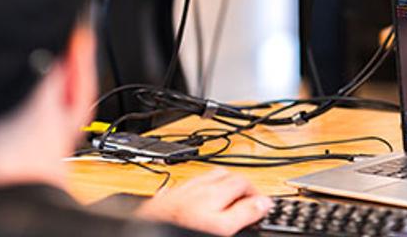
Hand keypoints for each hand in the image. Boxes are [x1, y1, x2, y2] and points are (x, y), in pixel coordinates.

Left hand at [137, 168, 272, 235]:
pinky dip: (197, 189)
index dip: (257, 193)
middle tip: (250, 199)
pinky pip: (185, 186)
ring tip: (229, 195)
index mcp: (212, 196)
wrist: (142, 235)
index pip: (243, 183)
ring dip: (220, 182)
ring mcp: (179, 193)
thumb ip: (243, 214)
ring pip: (205, 178)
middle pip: (225, 175)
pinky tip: (196, 197)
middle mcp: (196, 190)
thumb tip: (263, 203)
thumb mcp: (220, 229)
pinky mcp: (164, 200)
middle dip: (240, 183)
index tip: (263, 204)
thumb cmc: (179, 233)